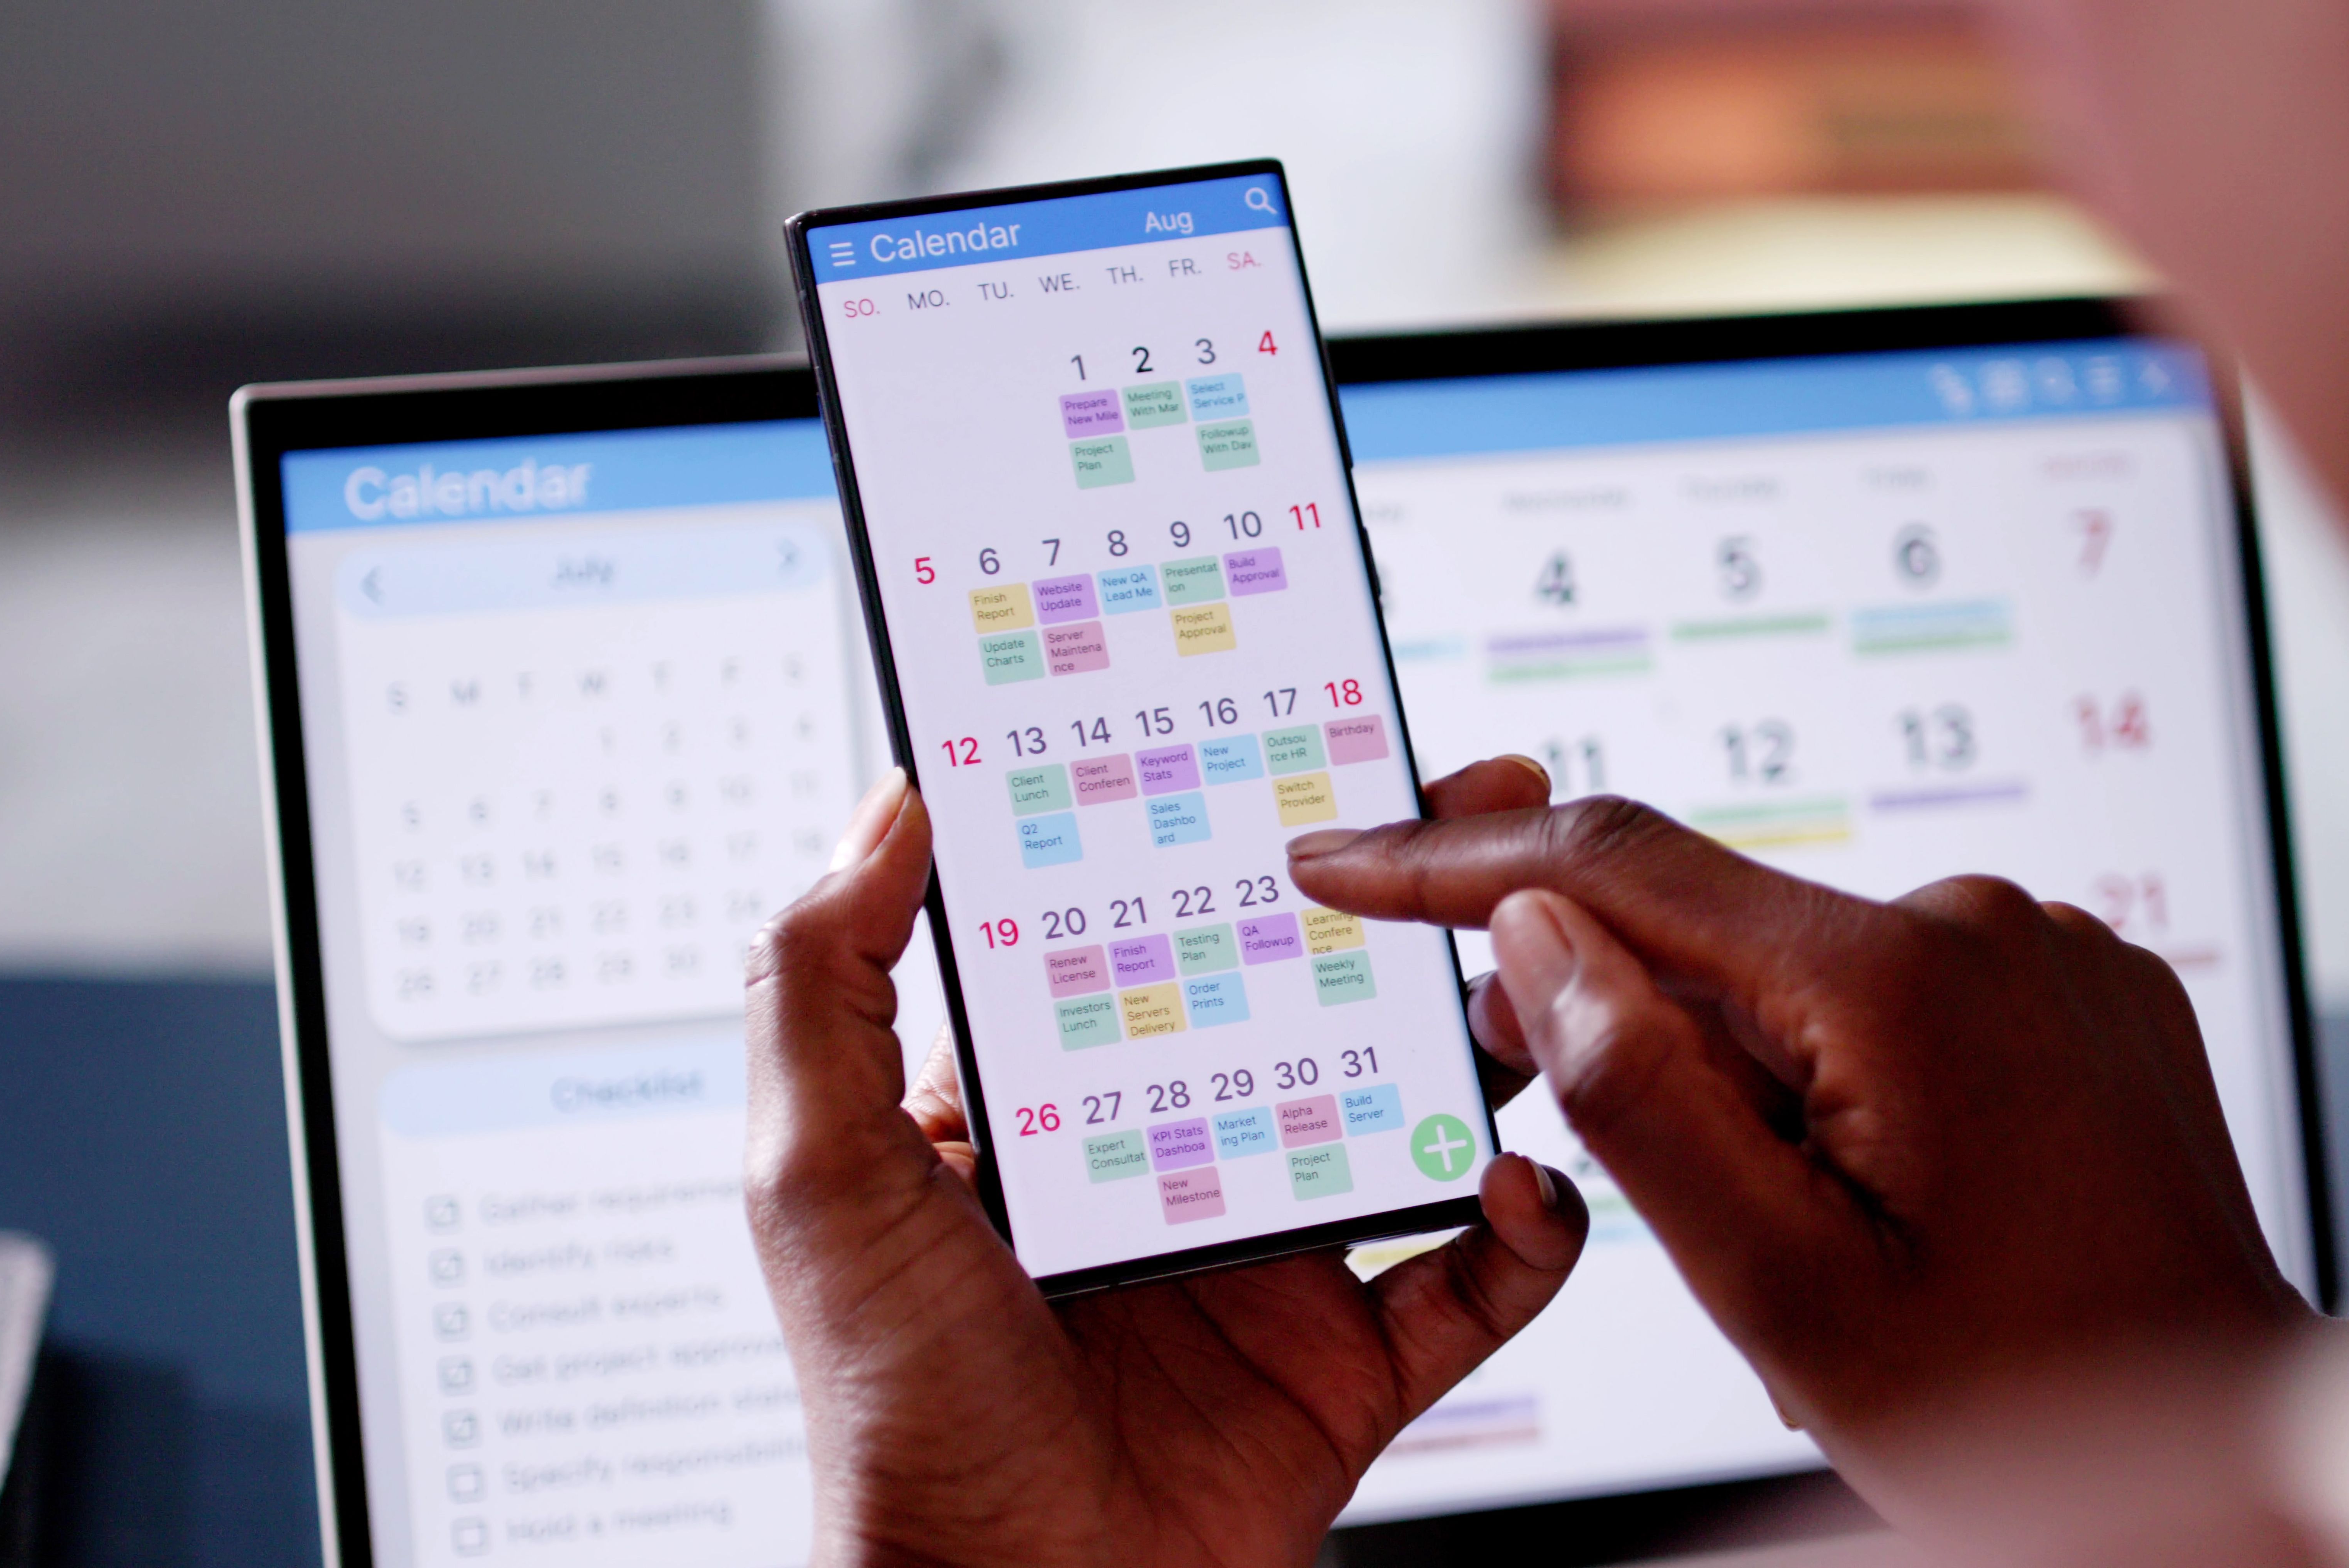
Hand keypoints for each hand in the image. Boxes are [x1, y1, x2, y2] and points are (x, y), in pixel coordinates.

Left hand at [743, 760, 1585, 1567]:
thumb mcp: (813, 1170)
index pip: (1164, 931)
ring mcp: (1272, 1261)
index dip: (1238, 837)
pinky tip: (1535, 1180)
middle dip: (1406, 903)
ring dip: (1486, 1038)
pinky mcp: (1347, 1366)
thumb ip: (824, 980)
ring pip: (1414, 1115)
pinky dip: (1532, 1232)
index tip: (1306, 739)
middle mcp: (1176, 1165)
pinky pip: (1477, 1282)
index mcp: (1062, 1109)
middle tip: (1486, 806)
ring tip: (1532, 973)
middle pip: (1314, 999)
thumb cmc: (888, 1409)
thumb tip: (891, 800)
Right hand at [1287, 793, 2309, 1514]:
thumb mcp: (1786, 1291)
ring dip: (1758, 1081)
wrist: (2229, 1431)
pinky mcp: (2077, 980)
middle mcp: (1985, 922)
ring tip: (1821, 1240)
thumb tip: (1532, 931)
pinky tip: (1887, 1194)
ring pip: (1806, 977)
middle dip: (1642, 1041)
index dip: (1453, 862)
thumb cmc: (2017, 1397)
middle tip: (1661, 1197)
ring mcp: (2046, 945)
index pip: (1621, 865)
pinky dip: (1844, 1071)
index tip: (1340, 859)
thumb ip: (1644, 1101)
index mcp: (1901, 981)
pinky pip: (1900, 992)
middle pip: (1717, 937)